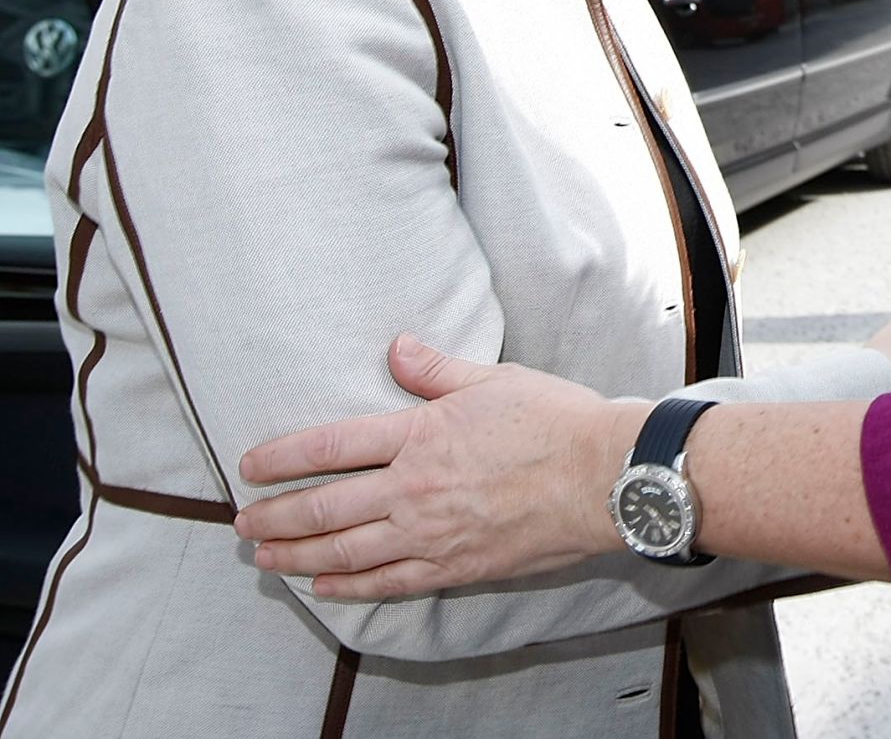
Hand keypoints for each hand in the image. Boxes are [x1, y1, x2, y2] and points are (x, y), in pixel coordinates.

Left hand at [234, 334, 640, 597]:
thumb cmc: (553, 420)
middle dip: (275, 516)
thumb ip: (437, 370)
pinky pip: (388, 582)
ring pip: (346, 551)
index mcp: (421, 434)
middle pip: (324, 507)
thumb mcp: (494, 380)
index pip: (331, 446)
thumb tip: (396, 348)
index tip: (249, 466)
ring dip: (298, 556)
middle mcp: (414, 487)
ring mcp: (432, 533)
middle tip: (242, 523)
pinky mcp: (455, 565)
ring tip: (266, 558)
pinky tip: (324, 587)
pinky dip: (349, 588)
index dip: (282, 457)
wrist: (602, 475)